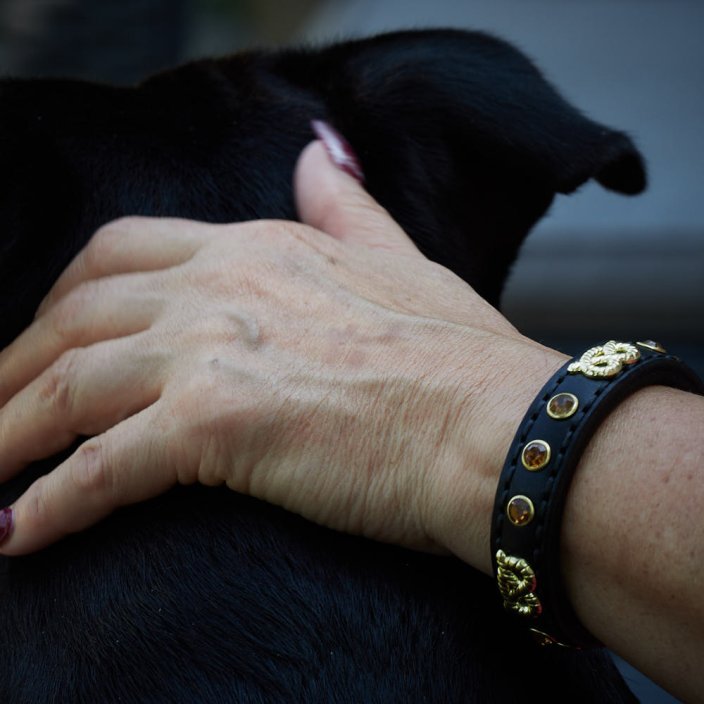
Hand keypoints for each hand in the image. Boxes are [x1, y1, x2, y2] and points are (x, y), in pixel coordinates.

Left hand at [0, 135, 563, 567]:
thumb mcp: (401, 259)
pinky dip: (52, 505)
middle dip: (16, 366)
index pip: (125, 256)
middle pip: (74, 316)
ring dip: (10, 435)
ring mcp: (214, 350)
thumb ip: (347, 207)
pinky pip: (101, 468)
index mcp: (261, 248)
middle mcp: (223, 286)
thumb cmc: (461, 357)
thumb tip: (320, 153)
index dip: (69, 300)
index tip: (48, 343)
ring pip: (68, 387)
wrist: (496, 424)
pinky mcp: (217, 424)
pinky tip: (19, 535)